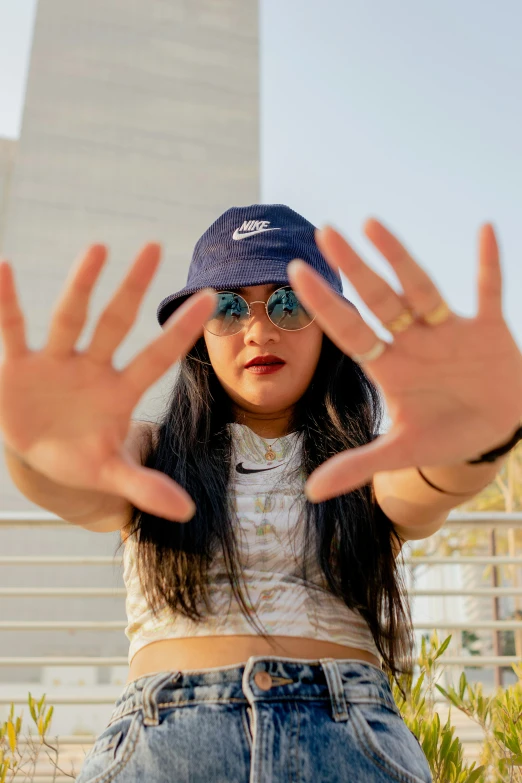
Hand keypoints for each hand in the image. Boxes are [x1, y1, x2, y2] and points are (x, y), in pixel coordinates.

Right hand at [0, 243, 215, 521]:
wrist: (40, 456)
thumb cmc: (82, 457)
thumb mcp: (111, 472)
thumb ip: (145, 486)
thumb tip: (188, 511)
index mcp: (120, 391)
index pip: (157, 356)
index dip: (181, 331)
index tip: (211, 298)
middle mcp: (92, 367)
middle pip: (115, 322)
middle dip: (132, 288)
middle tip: (152, 246)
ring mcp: (56, 362)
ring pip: (69, 317)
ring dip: (81, 285)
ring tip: (98, 249)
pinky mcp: (18, 366)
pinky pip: (13, 329)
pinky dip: (8, 304)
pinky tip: (4, 269)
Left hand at [287, 219, 521, 500]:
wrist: (494, 431)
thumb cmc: (444, 436)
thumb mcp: (401, 451)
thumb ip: (358, 465)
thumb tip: (310, 492)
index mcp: (389, 366)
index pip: (350, 329)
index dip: (325, 305)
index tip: (296, 274)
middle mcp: (412, 341)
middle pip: (378, 299)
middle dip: (353, 268)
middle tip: (324, 232)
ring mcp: (448, 331)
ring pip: (421, 287)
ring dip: (399, 257)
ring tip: (372, 223)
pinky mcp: (487, 329)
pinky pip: (488, 291)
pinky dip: (488, 265)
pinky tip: (484, 229)